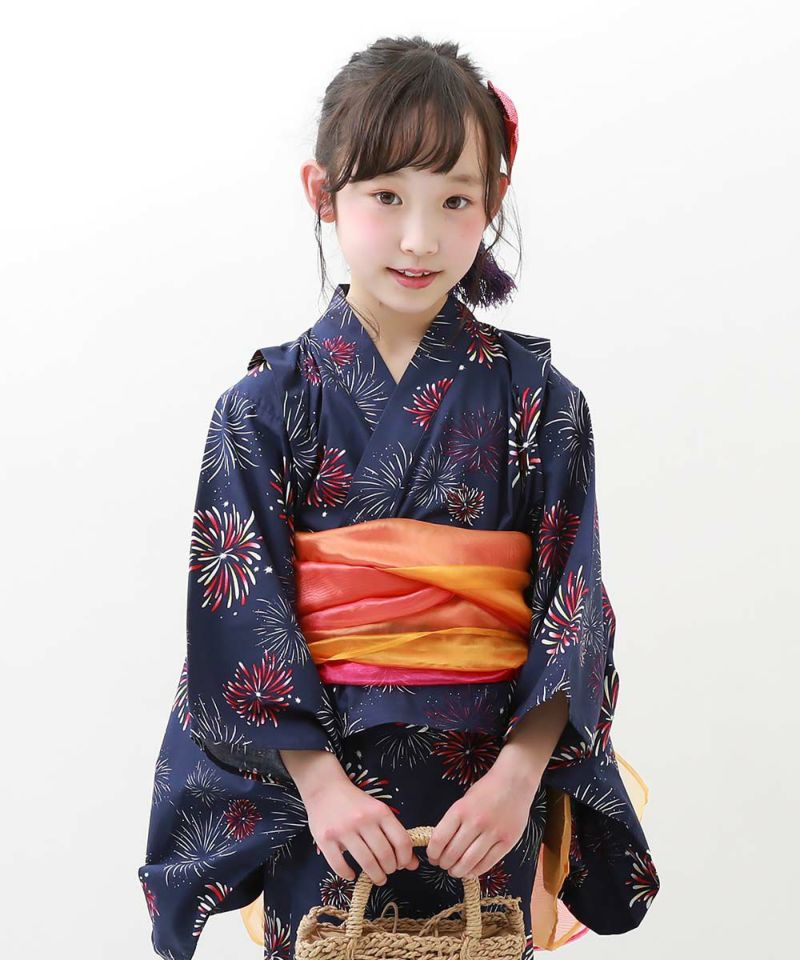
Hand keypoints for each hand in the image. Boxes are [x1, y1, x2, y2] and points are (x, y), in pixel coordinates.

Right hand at [303, 775, 419, 886]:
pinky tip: (352, 874)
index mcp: (380, 811)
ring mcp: (343, 830)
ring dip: (375, 876)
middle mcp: (363, 820)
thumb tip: (413, 864)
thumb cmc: (356, 801)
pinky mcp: (325, 839)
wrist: (325, 788)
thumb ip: (395, 835)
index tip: (402, 865)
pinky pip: (339, 865)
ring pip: (366, 863)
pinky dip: (348, 874)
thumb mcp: (379, 811)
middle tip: (387, 872)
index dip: (405, 858)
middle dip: (390, 870)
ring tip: (377, 877)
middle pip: (385, 855)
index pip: (401, 841)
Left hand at [426, 765, 539, 878]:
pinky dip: (476, 871)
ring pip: (469, 862)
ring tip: (455, 871)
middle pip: (453, 854)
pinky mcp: (507, 841)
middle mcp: (475, 822)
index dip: (432, 853)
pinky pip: (488, 863)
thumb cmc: (487, 790)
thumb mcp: (464, 800)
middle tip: (443, 865)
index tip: (432, 857)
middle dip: (444, 864)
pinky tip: (471, 870)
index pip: (439, 839)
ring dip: (458, 871)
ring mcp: (493, 833)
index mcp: (460, 809)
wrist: (514, 781)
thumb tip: (441, 845)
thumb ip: (454, 821)